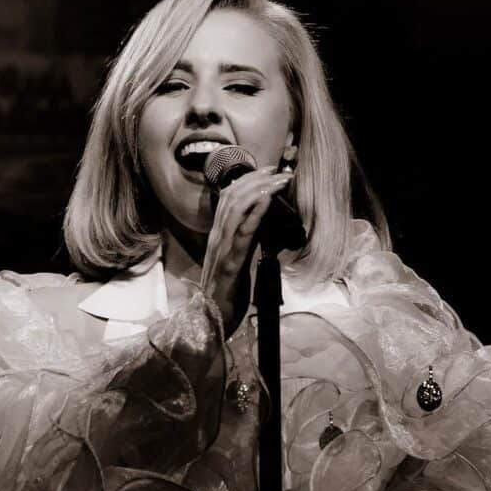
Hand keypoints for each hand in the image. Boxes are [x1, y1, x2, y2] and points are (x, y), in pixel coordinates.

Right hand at [199, 166, 292, 334]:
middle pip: (232, 197)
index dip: (248, 181)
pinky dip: (256, 213)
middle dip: (256, 179)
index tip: (268, 171)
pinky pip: (243, 233)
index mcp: (219, 237)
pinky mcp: (230, 263)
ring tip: (279, 180)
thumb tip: (261, 224)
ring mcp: (222, 249)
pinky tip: (268, 201)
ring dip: (260, 190)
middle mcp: (218, 237)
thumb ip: (244, 242)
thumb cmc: (226, 295)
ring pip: (236, 209)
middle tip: (278, 170)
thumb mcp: (237, 262)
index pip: (229, 199)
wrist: (211, 321)